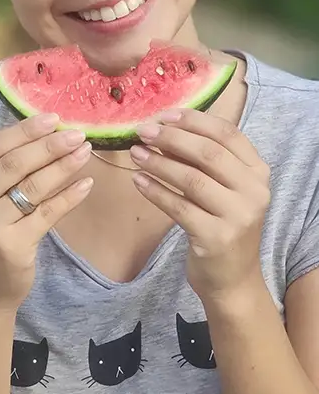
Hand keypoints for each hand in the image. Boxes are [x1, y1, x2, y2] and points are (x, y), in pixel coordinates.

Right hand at [0, 114, 93, 311]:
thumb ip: (2, 170)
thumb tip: (45, 132)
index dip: (24, 130)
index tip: (53, 118)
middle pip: (14, 164)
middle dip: (49, 145)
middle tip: (77, 134)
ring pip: (33, 186)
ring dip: (63, 166)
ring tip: (85, 152)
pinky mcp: (12, 246)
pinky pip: (47, 213)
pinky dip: (69, 196)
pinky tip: (86, 183)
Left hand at [129, 109, 270, 302]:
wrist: (232, 279)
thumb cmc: (222, 224)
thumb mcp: (222, 189)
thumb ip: (202, 161)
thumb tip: (162, 130)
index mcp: (258, 172)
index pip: (227, 134)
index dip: (194, 121)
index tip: (164, 115)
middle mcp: (254, 192)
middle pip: (208, 153)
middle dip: (171, 139)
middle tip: (143, 132)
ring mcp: (238, 216)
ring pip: (191, 179)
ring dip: (158, 163)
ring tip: (135, 153)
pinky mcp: (216, 237)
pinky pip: (178, 207)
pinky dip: (154, 191)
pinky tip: (137, 180)